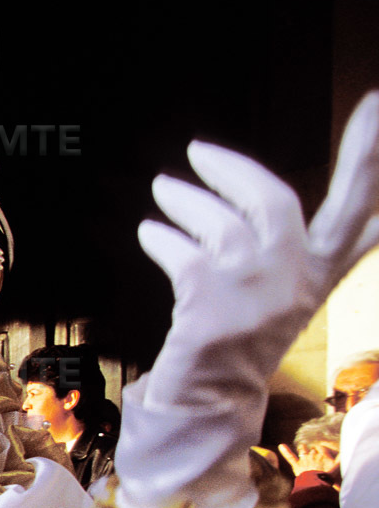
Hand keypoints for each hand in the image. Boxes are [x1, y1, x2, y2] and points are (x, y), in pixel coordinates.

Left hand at [116, 93, 378, 507]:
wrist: (207, 406)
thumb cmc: (237, 341)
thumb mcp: (283, 292)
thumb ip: (301, 248)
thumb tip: (325, 205)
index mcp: (318, 273)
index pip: (361, 212)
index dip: (369, 155)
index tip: (377, 101)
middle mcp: (296, 280)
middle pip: (280, 201)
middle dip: (237, 167)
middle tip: (198, 149)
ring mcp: (255, 294)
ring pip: (221, 222)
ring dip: (185, 199)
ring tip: (163, 191)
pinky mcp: (214, 307)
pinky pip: (184, 252)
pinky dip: (162, 235)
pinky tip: (151, 232)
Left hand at [277, 443, 337, 477]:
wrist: (316, 483)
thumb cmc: (329, 476)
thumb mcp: (338, 467)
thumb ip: (341, 459)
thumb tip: (345, 451)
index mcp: (323, 455)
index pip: (321, 448)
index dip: (321, 449)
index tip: (321, 450)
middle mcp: (313, 455)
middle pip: (312, 450)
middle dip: (313, 452)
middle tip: (313, 455)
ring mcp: (304, 459)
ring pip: (303, 451)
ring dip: (302, 449)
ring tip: (302, 446)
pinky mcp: (296, 465)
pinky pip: (290, 456)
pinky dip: (285, 451)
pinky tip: (281, 445)